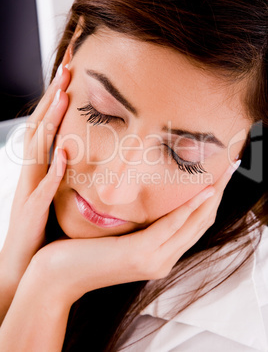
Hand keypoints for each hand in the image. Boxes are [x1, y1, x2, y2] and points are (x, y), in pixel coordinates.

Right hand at [0, 65, 69, 289]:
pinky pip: (43, 188)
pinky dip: (53, 169)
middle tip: (66, 70)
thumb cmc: (39, 229)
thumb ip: (63, 172)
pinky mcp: (32, 212)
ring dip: (50, 122)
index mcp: (37, 169)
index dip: (55, 102)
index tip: (70, 77)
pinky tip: (63, 153)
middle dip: (52, 99)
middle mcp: (30, 174)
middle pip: (39, 128)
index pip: (46, 127)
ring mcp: (28, 190)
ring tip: (63, 97)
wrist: (22, 264)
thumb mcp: (52, 195)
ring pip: (37, 150)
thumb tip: (79, 152)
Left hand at [25, 160, 239, 306]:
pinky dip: (189, 208)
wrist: (58, 276)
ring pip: (193, 224)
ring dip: (211, 198)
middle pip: (200, 223)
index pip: (194, 226)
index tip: (219, 178)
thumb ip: (138, 225)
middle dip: (218, 195)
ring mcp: (154, 259)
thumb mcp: (118, 236)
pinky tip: (201, 191)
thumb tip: (147, 200)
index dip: (210, 202)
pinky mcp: (141, 254)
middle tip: (230, 170)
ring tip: (224, 175)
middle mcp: (163, 259)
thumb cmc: (83, 252)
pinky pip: (172, 226)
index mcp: (160, 255)